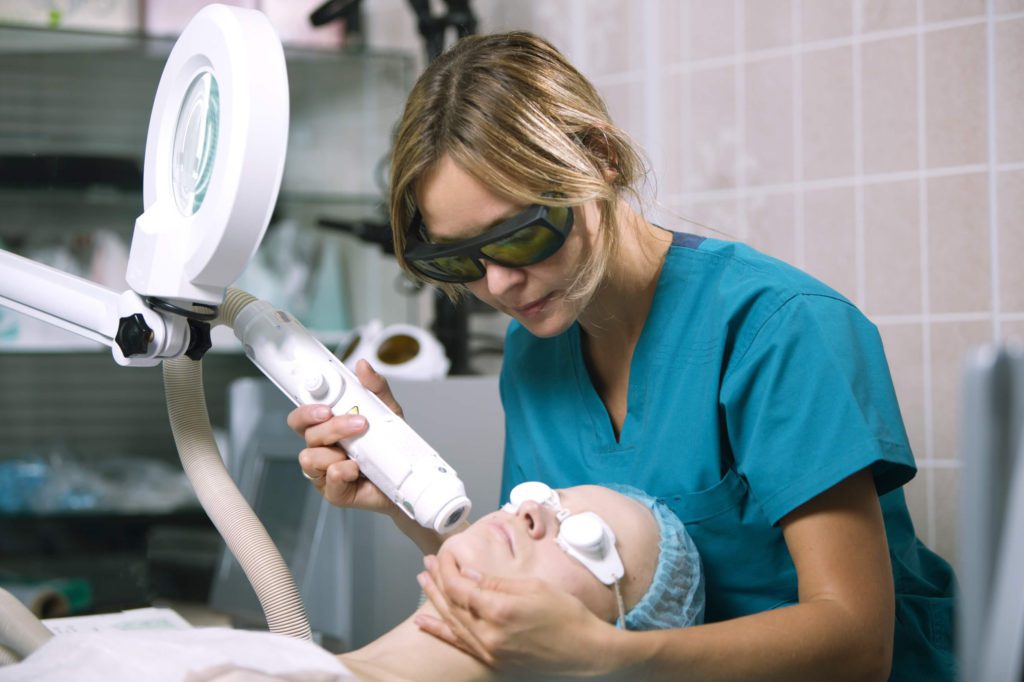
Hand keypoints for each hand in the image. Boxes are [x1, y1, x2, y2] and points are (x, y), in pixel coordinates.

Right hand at [287, 360, 404, 515]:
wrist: (408, 479)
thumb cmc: (390, 446)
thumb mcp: (387, 411)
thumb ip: (375, 388)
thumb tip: (363, 366)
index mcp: (327, 427)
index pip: (302, 416)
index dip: (305, 409)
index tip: (325, 406)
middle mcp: (321, 448)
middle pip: (307, 434)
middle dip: (332, 426)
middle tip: (357, 423)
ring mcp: (325, 471)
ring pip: (310, 457)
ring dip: (336, 450)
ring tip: (359, 452)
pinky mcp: (334, 491)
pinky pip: (329, 479)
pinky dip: (343, 471)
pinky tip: (358, 469)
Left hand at [415, 552, 613, 675]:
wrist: (585, 651)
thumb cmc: (566, 615)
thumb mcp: (534, 587)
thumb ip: (496, 582)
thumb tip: (468, 573)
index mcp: (500, 610)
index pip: (461, 586)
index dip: (447, 568)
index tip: (442, 554)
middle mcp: (489, 634)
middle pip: (452, 603)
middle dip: (438, 579)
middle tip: (428, 562)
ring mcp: (489, 651)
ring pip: (452, 622)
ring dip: (434, 600)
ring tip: (424, 581)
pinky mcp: (492, 661)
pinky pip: (458, 644)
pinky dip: (439, 631)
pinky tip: (423, 622)